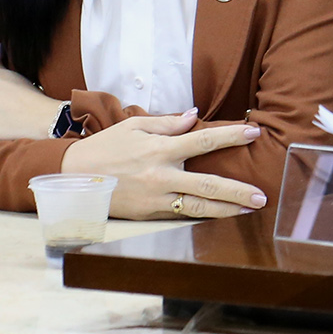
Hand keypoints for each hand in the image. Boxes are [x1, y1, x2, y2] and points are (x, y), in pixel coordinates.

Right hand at [60, 110, 266, 218]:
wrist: (70, 177)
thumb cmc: (104, 148)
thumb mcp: (133, 126)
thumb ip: (167, 124)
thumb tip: (194, 116)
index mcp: (160, 150)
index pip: (203, 141)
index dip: (231, 136)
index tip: (254, 133)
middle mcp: (161, 176)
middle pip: (208, 185)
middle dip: (238, 191)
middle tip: (262, 196)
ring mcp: (155, 199)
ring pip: (198, 208)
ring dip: (227, 211)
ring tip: (250, 211)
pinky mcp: (148, 214)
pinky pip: (180, 216)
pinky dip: (202, 217)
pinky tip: (221, 216)